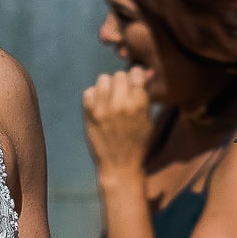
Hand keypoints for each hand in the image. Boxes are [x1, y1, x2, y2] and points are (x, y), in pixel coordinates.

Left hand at [82, 68, 153, 189]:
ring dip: (106, 86)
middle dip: (121, 83)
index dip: (136, 76)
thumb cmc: (137, 142)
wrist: (120, 166)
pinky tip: (100, 107)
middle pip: (118, 75)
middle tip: (122, 95)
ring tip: (110, 99)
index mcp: (139, 104)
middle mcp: (121, 104)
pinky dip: (93, 96)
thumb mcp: (147, 118)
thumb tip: (147, 71)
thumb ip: (145, 93)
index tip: (135, 83)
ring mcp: (104, 109)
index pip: (136, 72)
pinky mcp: (90, 115)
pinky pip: (88, 92)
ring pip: (102, 79)